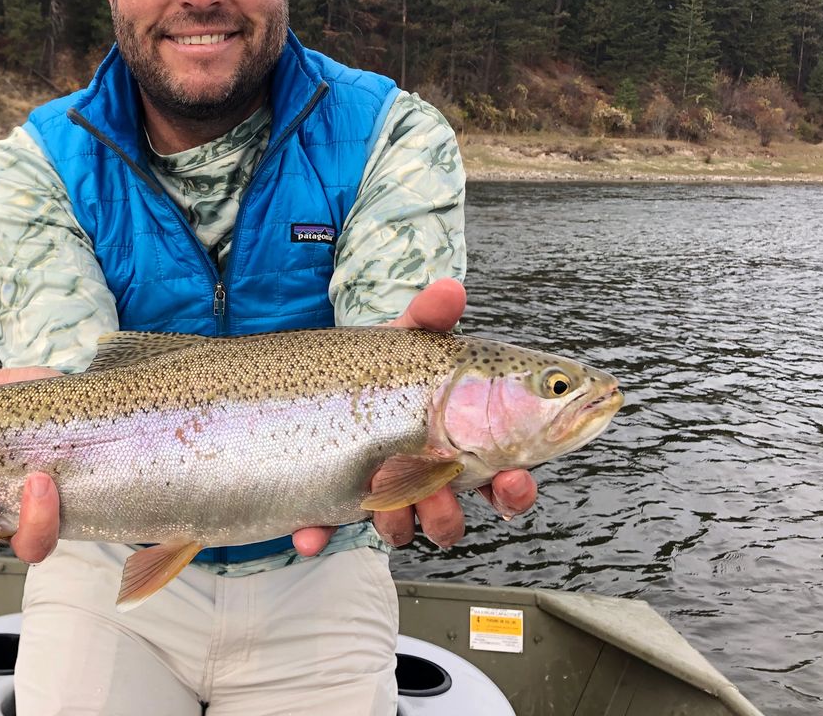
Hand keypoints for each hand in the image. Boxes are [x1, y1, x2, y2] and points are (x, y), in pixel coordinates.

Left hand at [290, 278, 537, 556]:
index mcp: (461, 446)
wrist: (321, 377)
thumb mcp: (403, 341)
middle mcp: (427, 479)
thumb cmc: (382, 365)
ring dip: (396, 519)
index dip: (516, 488)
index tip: (514, 479)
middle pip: (453, 515)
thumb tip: (451, 287)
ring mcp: (380, 493)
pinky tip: (306, 534)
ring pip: (402, 529)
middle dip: (449, 513)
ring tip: (379, 489)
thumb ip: (427, 318)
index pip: (506, 478)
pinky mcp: (333, 501)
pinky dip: (318, 534)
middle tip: (441, 490)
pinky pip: (328, 530)